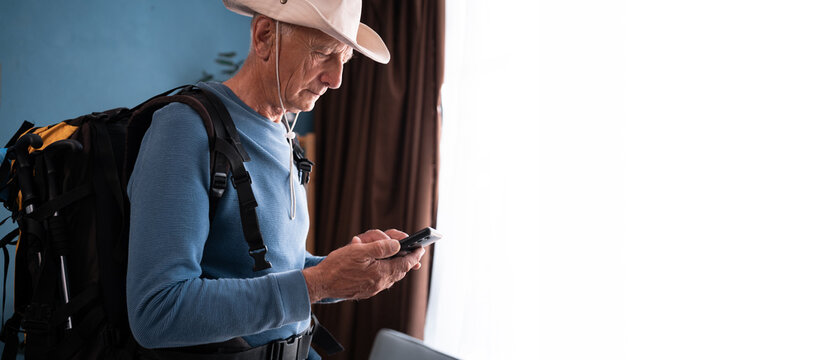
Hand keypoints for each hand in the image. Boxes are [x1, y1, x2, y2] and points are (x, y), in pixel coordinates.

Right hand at [303, 229, 425, 302]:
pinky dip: (385, 271)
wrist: (321, 284)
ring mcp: (372, 288)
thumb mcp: (359, 251)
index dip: (414, 255)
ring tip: (399, 257)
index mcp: (381, 273)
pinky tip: (382, 266)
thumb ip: (381, 248)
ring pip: (391, 276)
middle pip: (400, 271)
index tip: (420, 248)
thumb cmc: (337, 266)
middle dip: (407, 260)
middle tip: (413, 252)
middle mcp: (379, 283)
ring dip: (396, 266)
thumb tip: (398, 245)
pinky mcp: (365, 290)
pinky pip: (381, 280)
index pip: (404, 263)